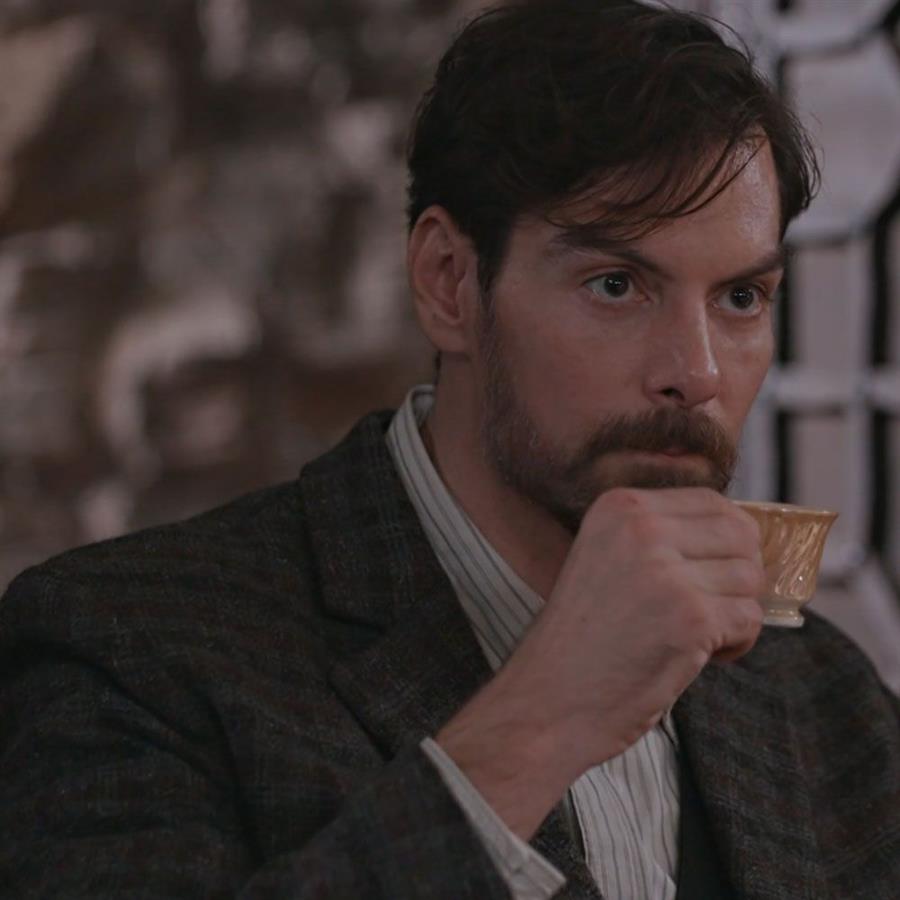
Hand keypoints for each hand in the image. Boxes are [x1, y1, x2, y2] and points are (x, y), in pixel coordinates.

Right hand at [436, 486, 764, 838]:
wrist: (548, 699)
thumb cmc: (583, 637)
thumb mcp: (607, 558)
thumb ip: (662, 535)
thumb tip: (743, 532)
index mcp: (619, 506)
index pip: (713, 501)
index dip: (726, 541)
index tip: (709, 574)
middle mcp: (642, 528)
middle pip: (741, 535)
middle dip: (738, 575)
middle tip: (707, 608)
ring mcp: (666, 573)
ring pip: (751, 579)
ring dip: (733, 613)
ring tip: (691, 636)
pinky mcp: (690, 619)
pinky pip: (750, 619)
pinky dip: (734, 643)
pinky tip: (695, 656)